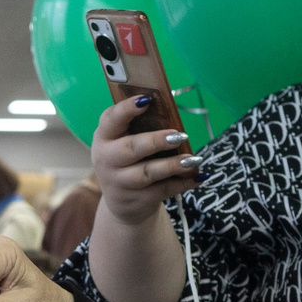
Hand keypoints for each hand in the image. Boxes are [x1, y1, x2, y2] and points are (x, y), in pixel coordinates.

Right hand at [93, 93, 201, 225]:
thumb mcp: (124, 140)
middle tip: (180, 135)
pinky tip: (198, 177)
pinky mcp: (136, 199)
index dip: (127, 109)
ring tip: (193, 160)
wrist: (121, 201)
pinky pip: (162, 190)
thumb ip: (140, 126)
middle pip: (131, 148)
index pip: (111, 119)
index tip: (146, 100)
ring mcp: (120, 182)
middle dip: (156, 141)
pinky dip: (182, 183)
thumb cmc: (127, 159)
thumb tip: (170, 111)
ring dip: (172, 165)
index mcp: (104, 136)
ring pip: (148, 172)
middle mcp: (107, 159)